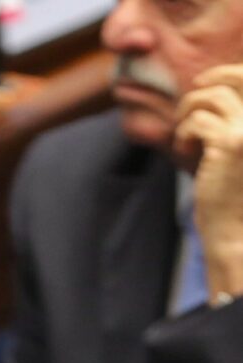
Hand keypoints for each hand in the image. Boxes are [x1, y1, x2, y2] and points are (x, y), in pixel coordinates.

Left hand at [174, 64, 242, 299]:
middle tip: (196, 87)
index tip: (211, 80)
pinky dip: (184, 132)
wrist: (238, 230)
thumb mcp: (240, 149)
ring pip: (214, 96)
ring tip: (186, 132)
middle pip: (242, 76)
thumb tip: (218, 91)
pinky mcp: (230, 144)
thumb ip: (236, 123)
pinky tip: (185, 148)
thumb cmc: (237, 194)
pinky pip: (197, 121)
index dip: (234, 73)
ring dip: (191, 108)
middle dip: (215, 76)